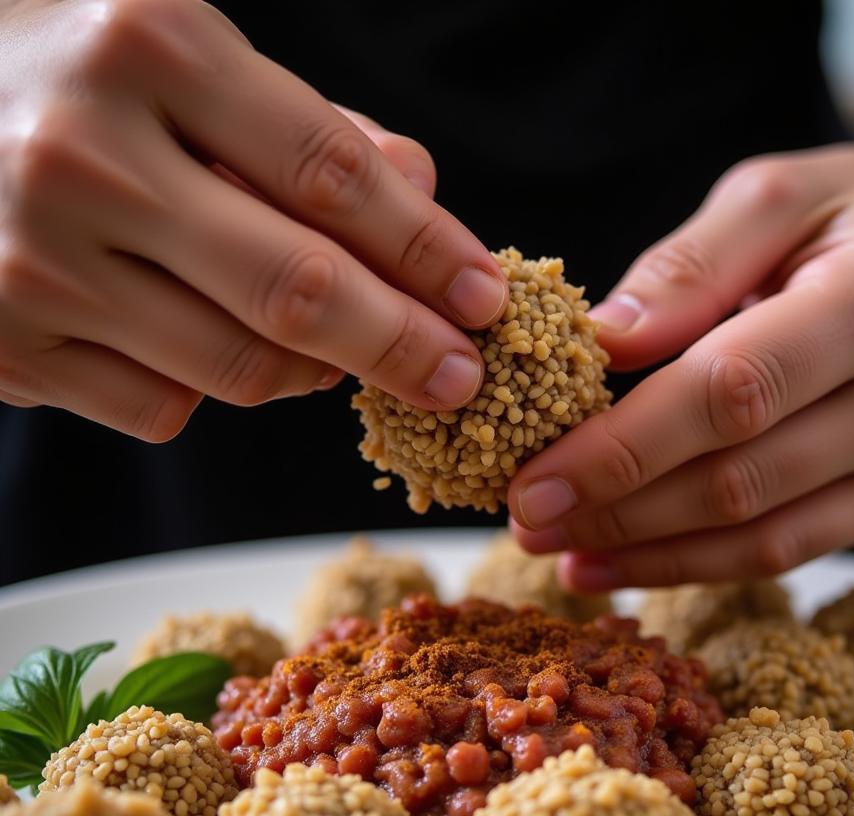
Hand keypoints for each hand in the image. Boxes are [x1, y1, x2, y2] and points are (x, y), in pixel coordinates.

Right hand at [0, 0, 506, 438]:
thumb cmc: (67, 77)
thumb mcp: (182, 58)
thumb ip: (306, 128)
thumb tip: (422, 195)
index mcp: (150, 47)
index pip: (332, 173)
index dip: (426, 251)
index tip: (483, 300)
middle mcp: (86, 155)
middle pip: (294, 290)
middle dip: (399, 346)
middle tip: (459, 378)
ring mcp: (34, 259)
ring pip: (238, 369)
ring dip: (312, 373)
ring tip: (337, 351)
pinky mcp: (5, 345)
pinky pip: (164, 408)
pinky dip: (210, 390)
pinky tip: (203, 342)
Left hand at [508, 143, 853, 587]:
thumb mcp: (775, 197)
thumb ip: (687, 267)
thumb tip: (603, 343)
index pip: (730, 392)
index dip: (623, 449)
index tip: (532, 481)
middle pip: (738, 479)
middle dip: (617, 512)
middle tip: (526, 524)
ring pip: (761, 537)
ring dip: (648, 556)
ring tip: (560, 556)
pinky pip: (788, 552)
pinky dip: (698, 565)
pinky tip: (625, 566)